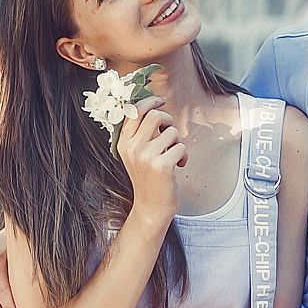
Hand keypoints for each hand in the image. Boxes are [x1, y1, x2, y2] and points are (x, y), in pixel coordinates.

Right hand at [117, 95, 184, 223]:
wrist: (151, 208)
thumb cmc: (149, 178)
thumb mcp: (137, 154)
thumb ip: (142, 134)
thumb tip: (155, 108)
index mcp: (123, 143)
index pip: (134, 111)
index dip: (150, 101)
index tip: (161, 100)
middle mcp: (132, 148)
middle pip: (155, 115)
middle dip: (168, 121)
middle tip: (170, 134)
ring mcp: (146, 157)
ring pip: (172, 132)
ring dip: (178, 142)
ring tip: (173, 156)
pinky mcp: (162, 166)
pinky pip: (181, 147)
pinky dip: (184, 156)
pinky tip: (178, 166)